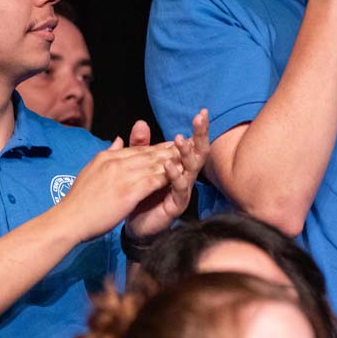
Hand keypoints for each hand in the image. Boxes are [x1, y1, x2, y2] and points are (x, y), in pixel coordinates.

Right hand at [54, 126, 182, 241]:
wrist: (68, 219)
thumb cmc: (78, 202)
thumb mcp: (91, 171)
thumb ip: (107, 155)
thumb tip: (118, 140)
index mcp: (106, 157)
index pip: (136, 149)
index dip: (156, 147)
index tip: (171, 144)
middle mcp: (115, 162)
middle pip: (148, 153)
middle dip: (169, 149)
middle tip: (187, 145)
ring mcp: (122, 175)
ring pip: (153, 164)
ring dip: (173, 160)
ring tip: (189, 158)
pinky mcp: (128, 191)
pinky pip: (153, 180)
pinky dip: (168, 176)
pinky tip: (180, 176)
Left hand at [125, 109, 209, 239]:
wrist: (134, 225)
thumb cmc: (141, 195)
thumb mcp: (139, 166)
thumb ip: (141, 145)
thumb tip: (140, 122)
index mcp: (179, 166)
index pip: (192, 144)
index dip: (198, 129)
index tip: (202, 112)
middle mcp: (185, 177)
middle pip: (198, 153)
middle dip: (200, 136)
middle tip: (201, 119)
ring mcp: (183, 191)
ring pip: (191, 170)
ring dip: (187, 154)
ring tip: (180, 140)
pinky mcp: (176, 205)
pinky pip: (180, 190)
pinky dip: (175, 177)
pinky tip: (169, 166)